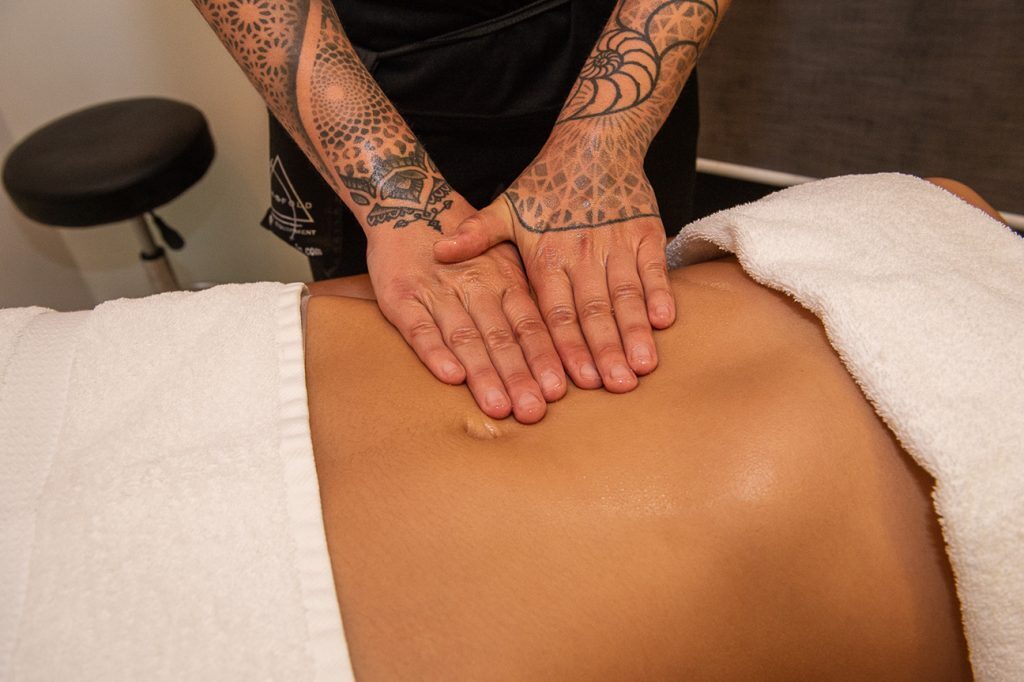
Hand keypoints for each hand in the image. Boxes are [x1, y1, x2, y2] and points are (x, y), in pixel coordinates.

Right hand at [367, 197, 565, 423]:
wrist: (407, 199)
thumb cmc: (464, 241)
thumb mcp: (503, 258)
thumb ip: (523, 299)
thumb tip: (561, 346)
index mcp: (504, 281)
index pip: (529, 325)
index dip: (543, 358)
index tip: (558, 390)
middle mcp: (475, 287)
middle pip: (501, 338)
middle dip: (518, 377)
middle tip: (534, 411)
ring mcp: (436, 293)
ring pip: (465, 337)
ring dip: (483, 373)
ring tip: (498, 406)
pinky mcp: (401, 297)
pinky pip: (419, 328)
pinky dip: (435, 352)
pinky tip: (451, 377)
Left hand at [433, 147, 675, 393]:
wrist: (594, 142)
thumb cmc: (546, 184)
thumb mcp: (505, 208)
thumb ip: (475, 236)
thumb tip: (438, 253)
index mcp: (547, 256)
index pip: (555, 311)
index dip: (566, 347)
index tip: (574, 380)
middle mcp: (582, 254)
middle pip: (594, 310)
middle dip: (605, 350)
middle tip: (614, 386)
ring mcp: (617, 244)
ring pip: (625, 295)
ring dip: (634, 331)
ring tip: (642, 366)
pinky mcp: (646, 233)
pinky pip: (653, 268)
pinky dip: (659, 294)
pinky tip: (663, 322)